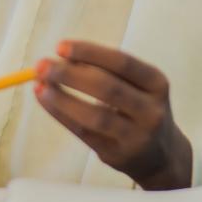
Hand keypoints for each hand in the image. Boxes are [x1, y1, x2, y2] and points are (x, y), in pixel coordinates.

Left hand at [35, 41, 192, 190]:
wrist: (161, 155)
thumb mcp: (136, 86)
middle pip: (107, 88)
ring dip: (62, 98)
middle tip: (41, 66)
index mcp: (157, 83)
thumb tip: (60, 58)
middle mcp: (151, 110)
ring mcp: (135, 136)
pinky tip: (46, 100)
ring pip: (95, 116)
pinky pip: (84, 133)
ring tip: (40, 85)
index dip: (90, 52)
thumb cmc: (139, 108)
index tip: (60, 46)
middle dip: (70, 74)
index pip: (122, 62)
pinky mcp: (117, 155)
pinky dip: (61, 114)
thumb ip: (105, 71)